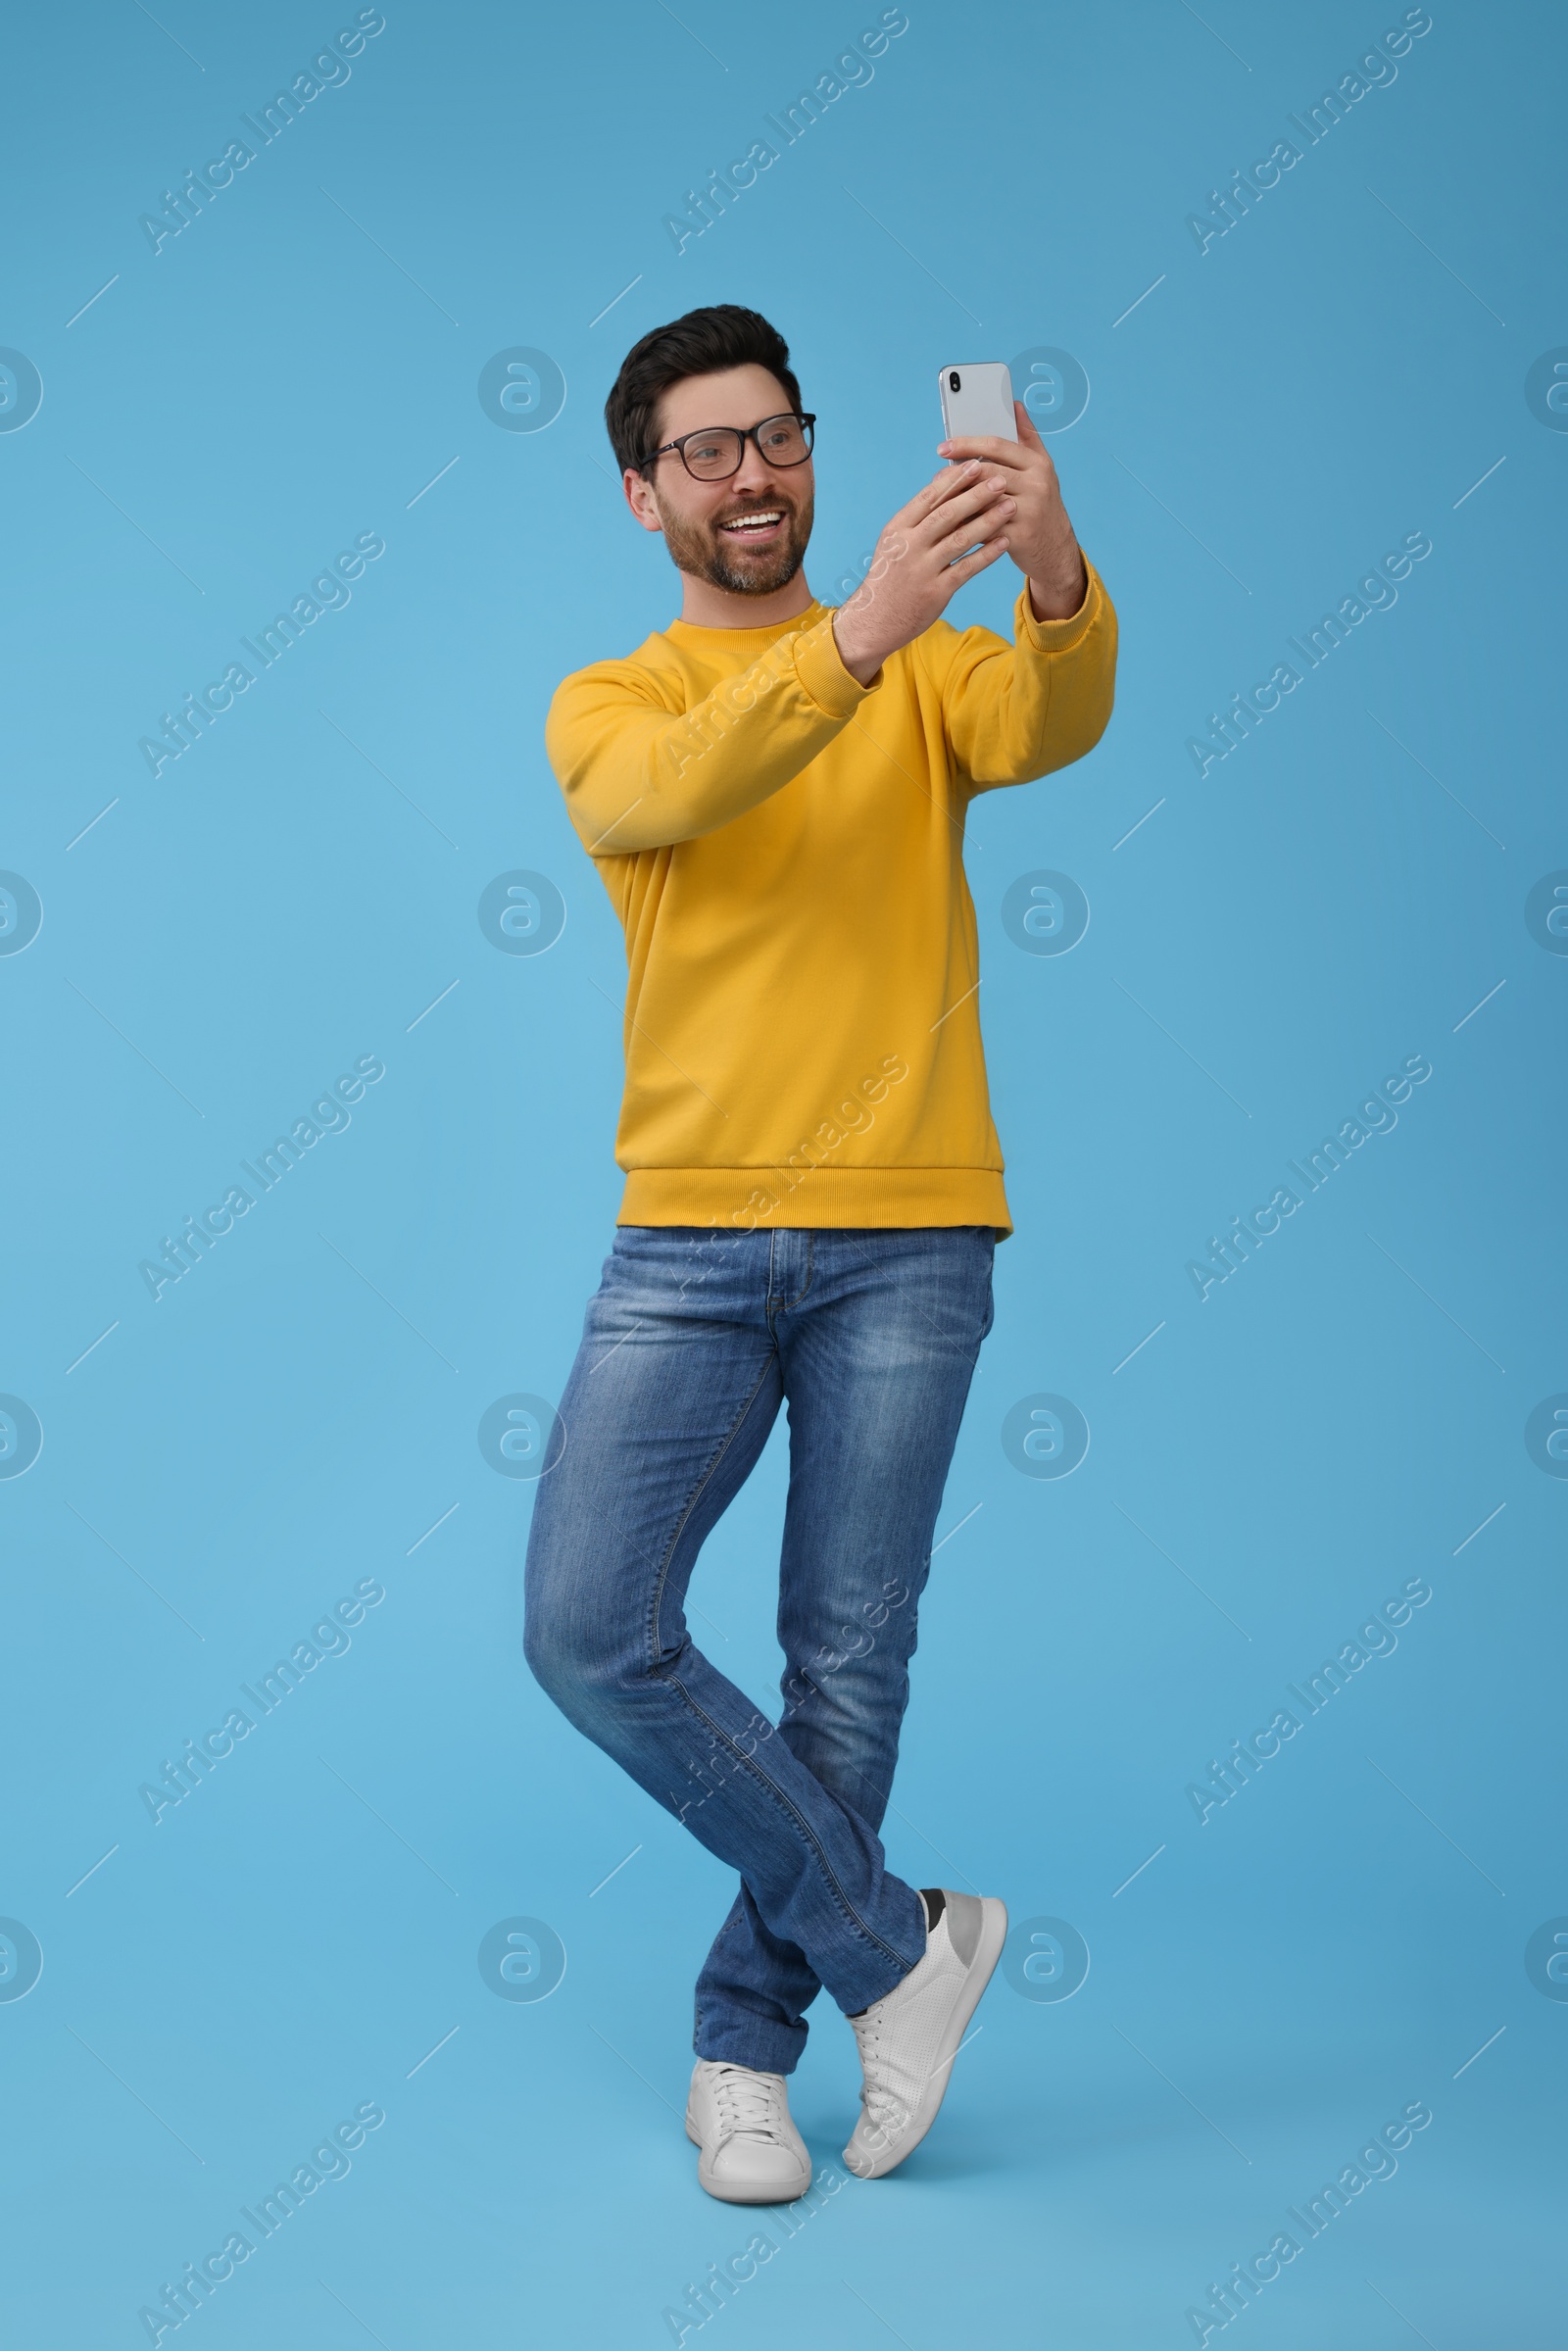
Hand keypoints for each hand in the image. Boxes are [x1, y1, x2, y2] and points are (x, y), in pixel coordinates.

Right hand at [832, 461, 1013, 684]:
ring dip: (988, 521)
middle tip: (1000, 480)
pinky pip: (967, 568)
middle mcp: (909, 546)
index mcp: (898, 528)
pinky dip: (987, 554)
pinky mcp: (936, 592)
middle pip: (947, 513)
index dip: (955, 479)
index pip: (929, 496)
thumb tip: (946, 487)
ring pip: (960, 539)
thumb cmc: (890, 577)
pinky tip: (1004, 542)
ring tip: (1010, 506)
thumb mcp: (895, 543)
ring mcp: (922, 570)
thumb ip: (919, 519)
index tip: (977, 464)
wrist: (874, 621)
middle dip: (976, 494)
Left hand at [936, 403, 1085, 621]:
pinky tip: (950, 522)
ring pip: (984, 499)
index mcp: (1038, 463)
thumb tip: (1014, 404)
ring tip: (940, 498)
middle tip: (937, 475)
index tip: (944, 446)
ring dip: (959, 498)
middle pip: (988, 471)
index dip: (968, 444)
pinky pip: (985, 527)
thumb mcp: (1041, 468)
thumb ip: (1027, 436)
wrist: (1055, 549)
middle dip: (958, 472)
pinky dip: (966, 524)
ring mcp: (1029, 510)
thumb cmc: (1040, 504)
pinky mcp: (1020, 535)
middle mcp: (1036, 483)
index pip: (998, 445)